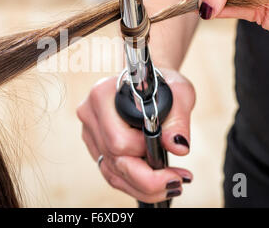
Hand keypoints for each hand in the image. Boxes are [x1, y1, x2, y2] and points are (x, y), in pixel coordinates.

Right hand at [76, 69, 194, 202]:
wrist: (148, 83)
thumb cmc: (162, 83)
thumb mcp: (178, 93)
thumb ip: (178, 120)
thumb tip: (178, 147)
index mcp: (103, 95)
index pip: (118, 140)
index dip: (144, 152)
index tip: (170, 156)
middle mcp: (90, 114)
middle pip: (113, 160)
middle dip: (146, 179)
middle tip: (176, 182)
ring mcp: (90, 132)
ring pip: (112, 172)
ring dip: (142, 186)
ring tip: (171, 185)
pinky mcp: (95, 145)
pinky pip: (111, 172)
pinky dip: (134, 183)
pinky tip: (156, 184)